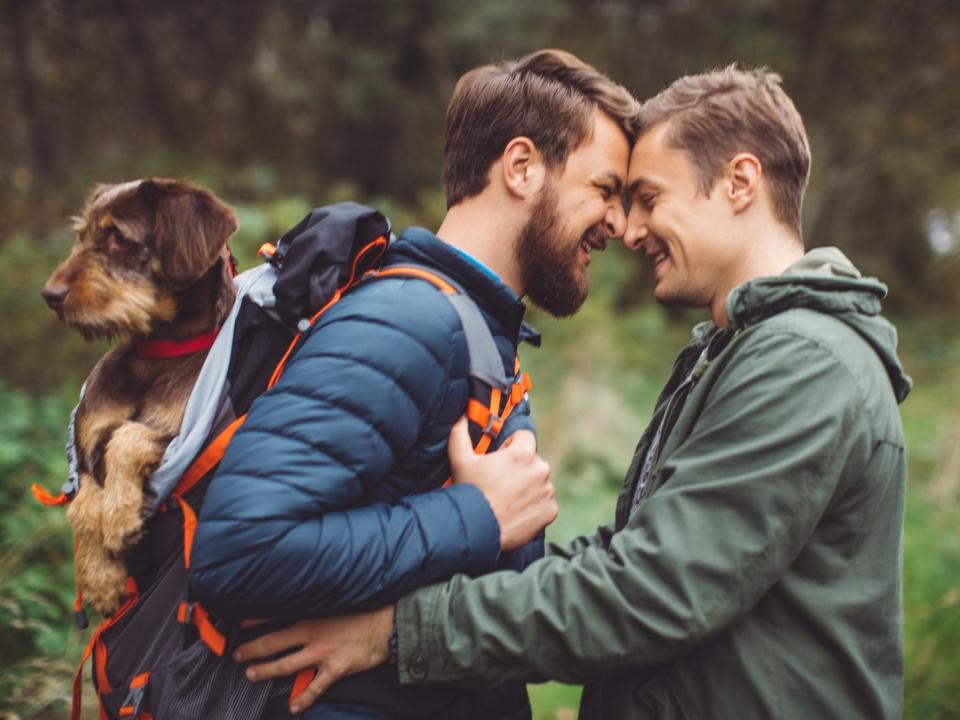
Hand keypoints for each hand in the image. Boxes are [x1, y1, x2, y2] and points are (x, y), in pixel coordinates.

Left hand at [234, 606, 393, 713]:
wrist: (387, 625)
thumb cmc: (363, 611)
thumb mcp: (336, 602)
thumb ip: (315, 606)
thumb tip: (298, 607)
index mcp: (311, 614)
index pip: (275, 616)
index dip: (254, 620)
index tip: (239, 624)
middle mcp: (312, 633)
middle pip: (273, 643)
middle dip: (252, 650)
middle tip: (237, 655)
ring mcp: (323, 653)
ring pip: (286, 666)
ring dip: (265, 671)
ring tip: (251, 675)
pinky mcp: (335, 669)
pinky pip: (315, 687)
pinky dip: (302, 698)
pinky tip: (293, 707)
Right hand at [448, 417, 556, 550]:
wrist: (479, 529)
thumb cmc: (470, 492)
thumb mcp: (460, 461)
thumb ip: (460, 434)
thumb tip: (461, 417)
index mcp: (523, 453)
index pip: (524, 438)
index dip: (511, 447)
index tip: (500, 460)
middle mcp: (540, 469)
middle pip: (533, 462)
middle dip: (520, 469)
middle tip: (501, 483)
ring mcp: (547, 491)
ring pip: (539, 483)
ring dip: (528, 488)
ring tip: (507, 499)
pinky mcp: (550, 511)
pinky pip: (545, 504)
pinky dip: (535, 507)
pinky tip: (517, 512)